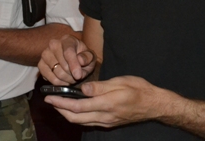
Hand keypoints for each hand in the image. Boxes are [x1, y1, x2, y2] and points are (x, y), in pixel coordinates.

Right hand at [39, 34, 95, 84]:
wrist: (75, 61)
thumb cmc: (83, 58)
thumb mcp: (90, 56)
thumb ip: (87, 57)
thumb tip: (80, 60)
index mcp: (67, 39)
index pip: (68, 52)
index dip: (74, 65)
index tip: (79, 76)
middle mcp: (53, 44)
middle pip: (62, 65)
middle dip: (72, 75)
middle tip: (78, 76)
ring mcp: (45, 54)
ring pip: (56, 72)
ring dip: (67, 79)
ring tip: (72, 78)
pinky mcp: (40, 64)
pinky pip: (49, 78)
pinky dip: (59, 83)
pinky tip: (64, 81)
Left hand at [45, 76, 167, 126]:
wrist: (155, 104)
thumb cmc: (139, 89)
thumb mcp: (120, 82)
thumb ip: (100, 87)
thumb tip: (82, 89)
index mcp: (106, 104)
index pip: (77, 107)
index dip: (61, 103)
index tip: (49, 97)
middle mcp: (105, 117)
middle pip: (76, 118)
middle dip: (60, 110)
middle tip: (49, 101)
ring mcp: (107, 121)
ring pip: (81, 122)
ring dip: (67, 114)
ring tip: (57, 104)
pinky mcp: (109, 123)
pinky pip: (89, 122)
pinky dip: (77, 116)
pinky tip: (73, 109)